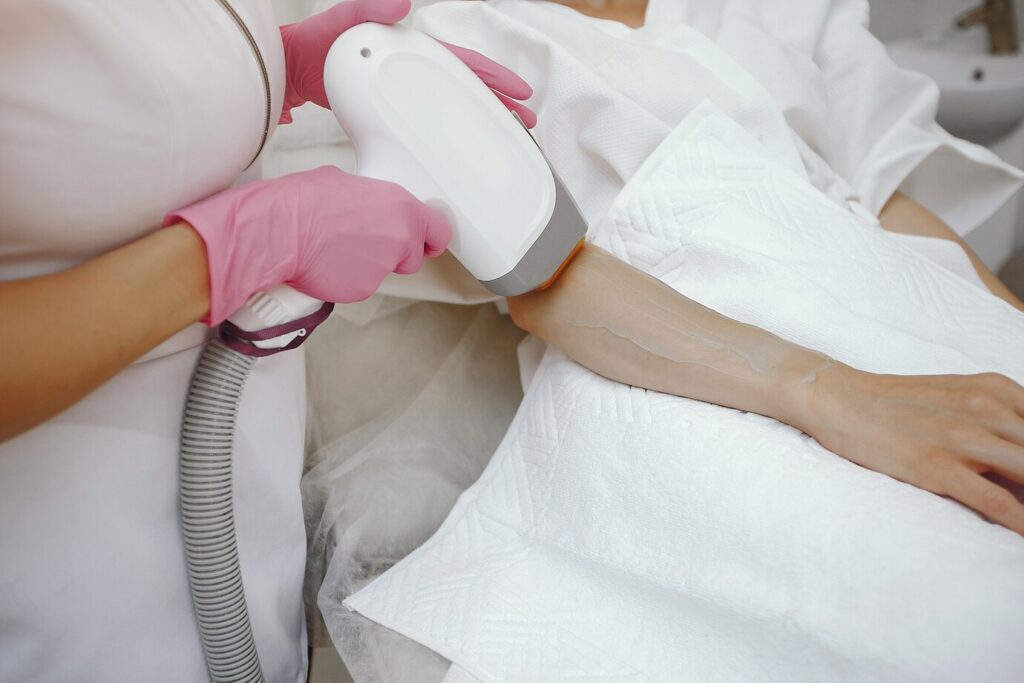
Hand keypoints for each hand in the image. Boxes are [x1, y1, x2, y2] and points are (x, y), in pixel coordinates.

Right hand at [165, 166, 449, 324]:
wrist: (279, 230)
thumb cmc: (304, 201)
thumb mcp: (345, 183)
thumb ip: (370, 200)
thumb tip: (365, 205)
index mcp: (401, 207)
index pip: (439, 231)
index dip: (431, 239)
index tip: (426, 244)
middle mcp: (400, 238)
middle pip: (412, 257)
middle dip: (394, 254)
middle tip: (363, 244)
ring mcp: (383, 267)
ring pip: (383, 271)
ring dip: (367, 265)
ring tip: (336, 249)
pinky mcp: (364, 288)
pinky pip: (361, 285)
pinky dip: (348, 279)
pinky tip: (328, 264)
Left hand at [279, 0, 536, 125]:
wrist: (289, 73)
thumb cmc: (315, 45)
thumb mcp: (343, 20)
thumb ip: (369, 9)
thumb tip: (402, 3)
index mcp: (413, 46)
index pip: (462, 62)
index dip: (492, 77)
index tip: (519, 91)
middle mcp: (413, 67)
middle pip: (466, 86)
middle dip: (498, 102)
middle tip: (525, 121)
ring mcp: (404, 89)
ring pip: (452, 105)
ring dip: (479, 120)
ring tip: (504, 138)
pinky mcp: (392, 109)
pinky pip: (429, 120)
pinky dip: (448, 132)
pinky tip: (456, 149)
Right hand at [804, 365, 1023, 533]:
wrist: (841, 398)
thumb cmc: (896, 402)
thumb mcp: (957, 395)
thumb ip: (997, 419)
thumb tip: (1016, 461)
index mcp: (996, 389)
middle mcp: (989, 409)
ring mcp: (964, 438)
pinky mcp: (938, 465)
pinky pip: (998, 501)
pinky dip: (1022, 522)